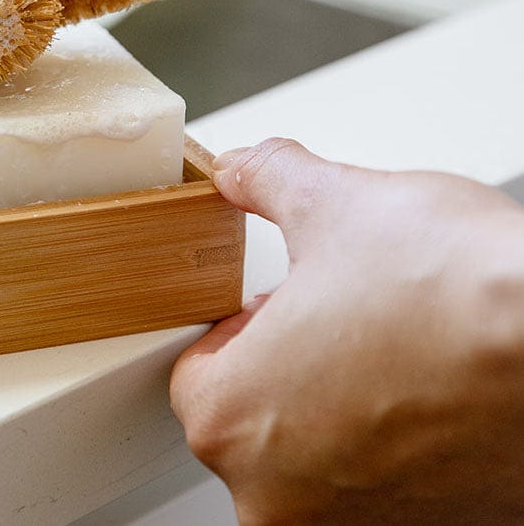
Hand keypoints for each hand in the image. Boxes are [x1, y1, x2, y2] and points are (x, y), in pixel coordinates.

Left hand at [169, 138, 523, 524]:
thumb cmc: (463, 293)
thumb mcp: (333, 202)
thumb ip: (264, 180)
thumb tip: (241, 169)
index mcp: (235, 425)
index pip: (198, 371)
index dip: (241, 322)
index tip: (278, 300)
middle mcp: (287, 502)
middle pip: (260, 416)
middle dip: (293, 359)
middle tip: (344, 311)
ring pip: (326, 451)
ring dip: (349, 399)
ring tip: (399, 342)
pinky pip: (393, 483)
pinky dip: (406, 438)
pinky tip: (439, 386)